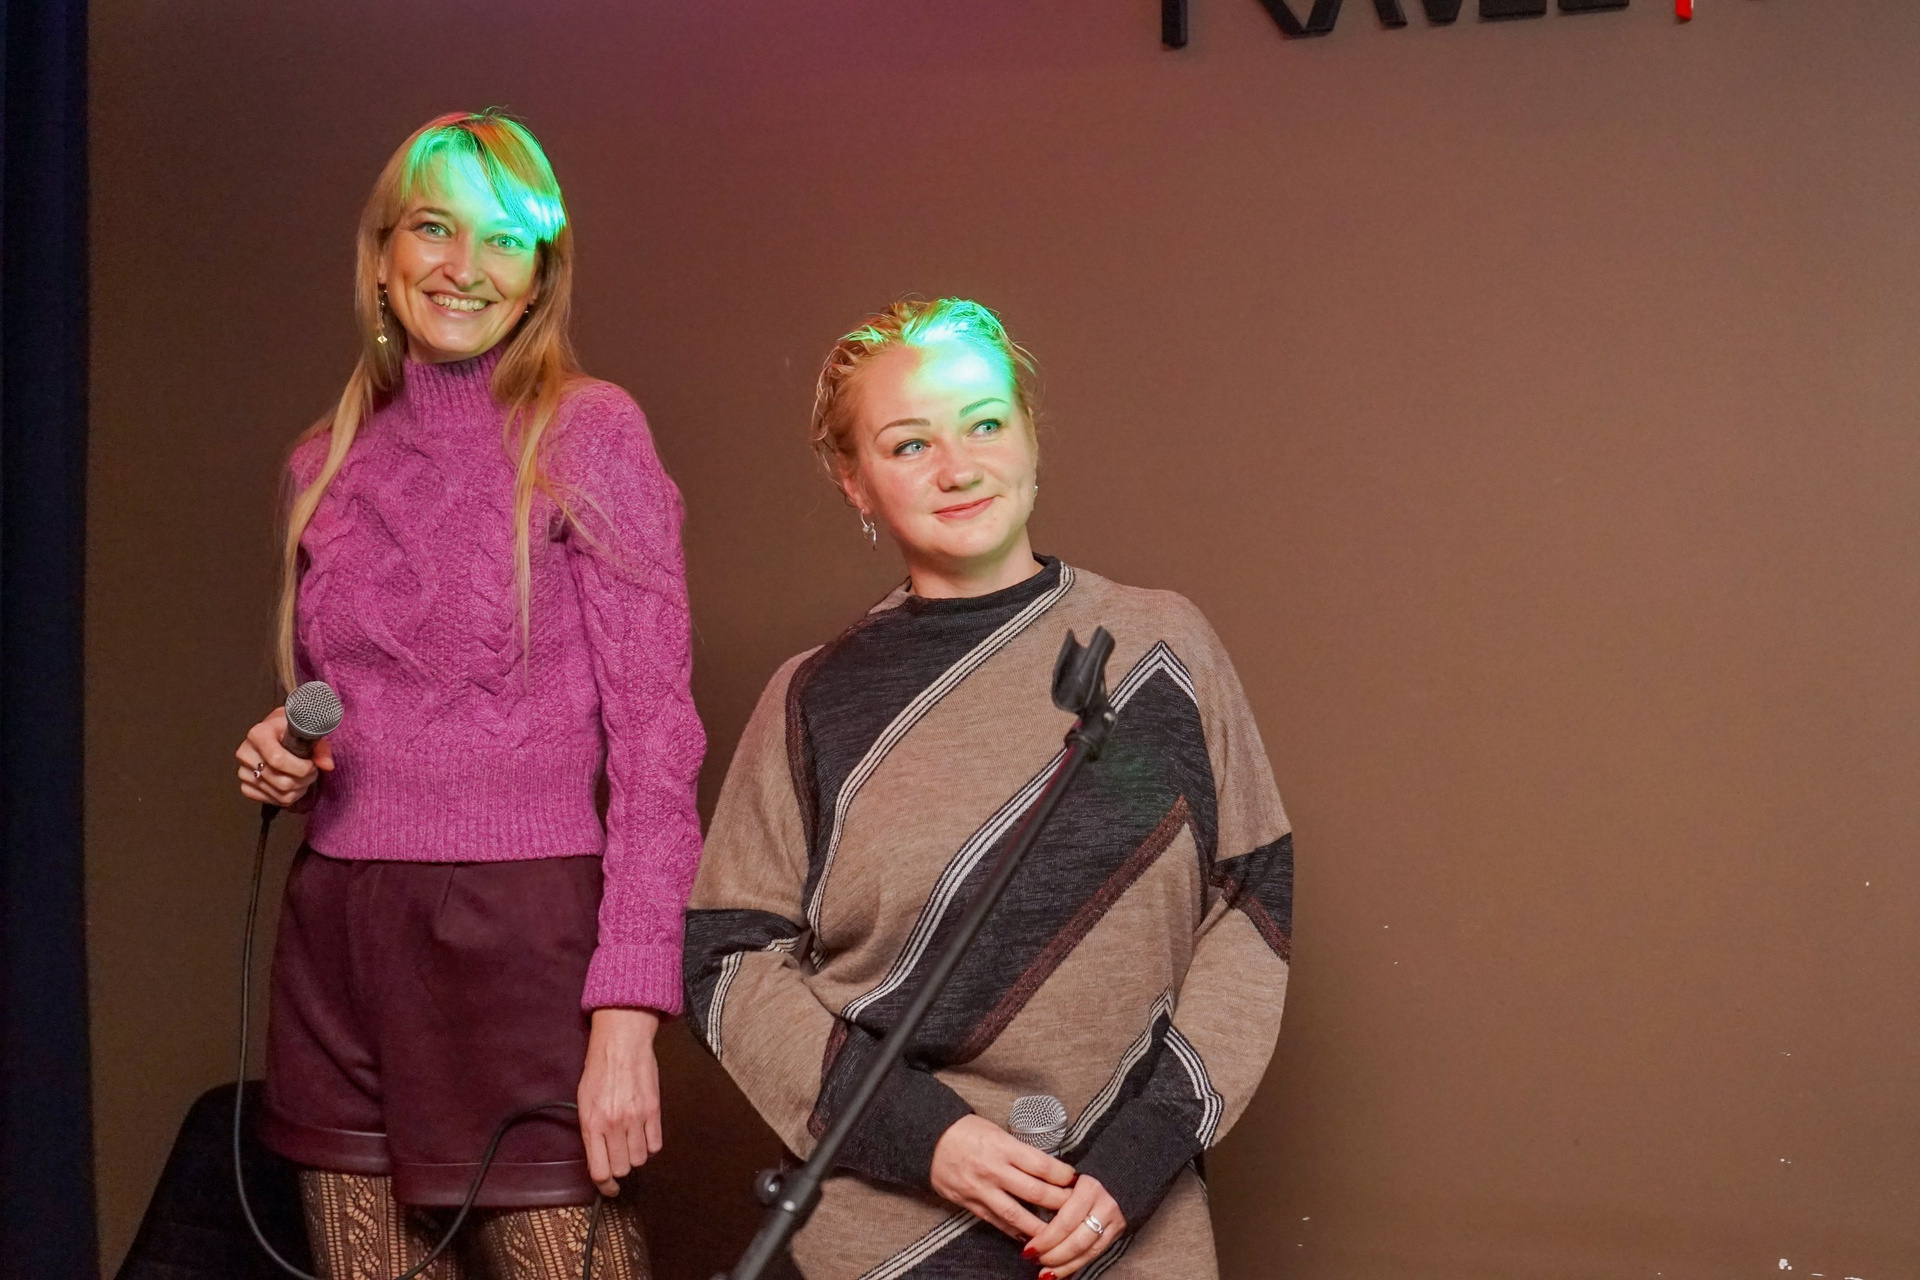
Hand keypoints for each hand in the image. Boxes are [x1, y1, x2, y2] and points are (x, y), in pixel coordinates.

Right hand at [236, 707, 332, 807]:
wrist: (275, 733)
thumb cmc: (291, 730)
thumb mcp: (307, 731)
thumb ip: (320, 748)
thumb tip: (327, 766)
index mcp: (258, 734)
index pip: (278, 759)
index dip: (301, 767)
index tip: (312, 764)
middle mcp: (246, 753)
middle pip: (281, 781)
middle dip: (304, 780)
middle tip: (312, 771)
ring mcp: (243, 772)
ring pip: (279, 794)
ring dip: (299, 789)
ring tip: (304, 777)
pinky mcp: (246, 786)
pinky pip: (272, 801)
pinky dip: (288, 797)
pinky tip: (293, 785)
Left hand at [577, 1007, 662, 1195]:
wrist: (621, 1043)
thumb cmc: (599, 1069)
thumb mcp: (583, 1102)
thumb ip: (591, 1131)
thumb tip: (598, 1158)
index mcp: (592, 1123)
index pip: (600, 1171)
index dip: (605, 1186)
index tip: (609, 1188)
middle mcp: (614, 1124)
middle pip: (622, 1168)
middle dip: (620, 1167)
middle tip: (619, 1156)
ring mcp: (635, 1118)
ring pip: (640, 1159)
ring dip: (636, 1155)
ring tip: (631, 1140)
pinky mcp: (654, 1110)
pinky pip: (656, 1144)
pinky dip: (650, 1144)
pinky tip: (644, 1133)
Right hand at [928, 1115, 1074, 1241]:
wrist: (928, 1140)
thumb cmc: (966, 1131)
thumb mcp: (996, 1132)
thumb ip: (1018, 1151)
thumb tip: (1047, 1167)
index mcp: (1002, 1147)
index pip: (1041, 1164)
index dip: (1062, 1175)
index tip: (1075, 1179)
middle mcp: (994, 1170)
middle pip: (1034, 1192)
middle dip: (1059, 1202)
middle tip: (1076, 1206)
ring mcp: (981, 1190)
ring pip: (1016, 1215)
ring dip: (1040, 1227)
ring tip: (1058, 1233)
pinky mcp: (970, 1204)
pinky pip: (996, 1222)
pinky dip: (1014, 1232)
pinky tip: (1028, 1238)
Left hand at [1023, 1173, 1122, 1277]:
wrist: (1119, 1176)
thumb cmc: (1084, 1178)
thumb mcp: (1067, 1180)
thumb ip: (1053, 1199)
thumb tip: (1026, 1226)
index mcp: (1088, 1190)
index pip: (1064, 1222)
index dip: (1045, 1239)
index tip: (1028, 1249)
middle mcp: (1104, 1206)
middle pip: (1076, 1241)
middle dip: (1053, 1256)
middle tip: (1035, 1261)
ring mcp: (1113, 1221)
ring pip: (1087, 1252)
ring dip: (1064, 1266)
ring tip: (1045, 1273)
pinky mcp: (1118, 1233)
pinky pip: (1096, 1254)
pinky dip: (1077, 1266)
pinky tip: (1062, 1273)